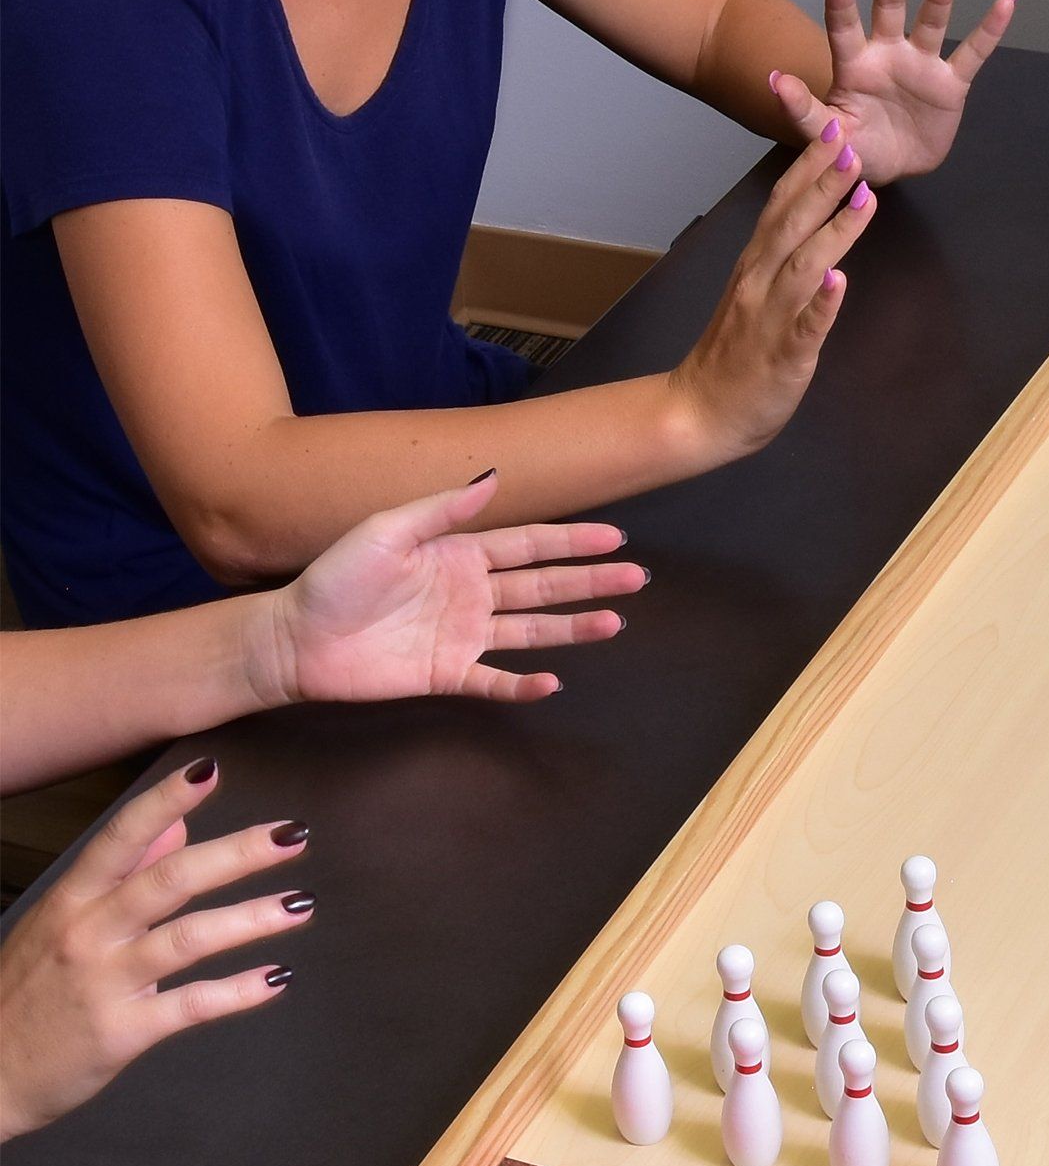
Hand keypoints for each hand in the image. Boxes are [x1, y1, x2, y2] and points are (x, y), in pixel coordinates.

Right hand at [0, 760, 310, 1138]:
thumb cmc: (29, 991)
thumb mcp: (61, 920)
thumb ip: (122, 873)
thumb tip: (175, 826)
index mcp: (72, 900)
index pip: (122, 837)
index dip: (166, 800)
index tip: (211, 768)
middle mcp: (88, 933)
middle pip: (169, 880)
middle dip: (236, 854)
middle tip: (292, 835)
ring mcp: (105, 982)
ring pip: (188, 939)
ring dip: (251, 918)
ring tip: (300, 905)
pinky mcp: (123, 1032)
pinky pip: (190, 1005)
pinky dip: (238, 991)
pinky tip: (278, 977)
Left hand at [247, 474, 645, 707]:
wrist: (295, 640)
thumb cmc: (334, 579)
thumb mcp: (386, 531)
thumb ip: (443, 510)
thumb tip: (494, 479)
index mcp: (458, 554)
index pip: (528, 546)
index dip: (571, 542)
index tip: (614, 538)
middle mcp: (470, 593)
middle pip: (543, 587)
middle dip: (590, 581)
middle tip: (636, 579)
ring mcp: (463, 636)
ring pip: (532, 631)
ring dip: (574, 628)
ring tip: (615, 622)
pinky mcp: (449, 675)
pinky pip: (495, 681)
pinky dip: (523, 685)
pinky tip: (554, 682)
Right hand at [671, 131, 875, 465]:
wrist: (701, 413)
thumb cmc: (734, 357)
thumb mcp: (755, 296)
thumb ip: (779, 263)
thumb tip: (810, 229)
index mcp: (755, 267)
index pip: (781, 206)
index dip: (808, 169)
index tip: (834, 134)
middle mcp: (759, 284)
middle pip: (793, 224)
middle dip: (825, 183)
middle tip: (853, 145)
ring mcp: (769, 320)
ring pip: (803, 267)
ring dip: (835, 232)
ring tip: (863, 199)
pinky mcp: (783, 358)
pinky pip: (803, 329)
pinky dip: (821, 306)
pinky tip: (839, 283)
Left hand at [770, 0, 1015, 185]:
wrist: (891, 168)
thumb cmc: (855, 148)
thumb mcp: (829, 136)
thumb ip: (805, 111)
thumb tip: (775, 82)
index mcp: (855, 64)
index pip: (844, 27)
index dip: (842, 3)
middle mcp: (888, 53)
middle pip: (890, 9)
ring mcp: (921, 64)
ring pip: (931, 23)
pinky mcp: (950, 83)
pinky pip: (973, 52)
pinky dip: (990, 28)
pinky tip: (1006, 0)